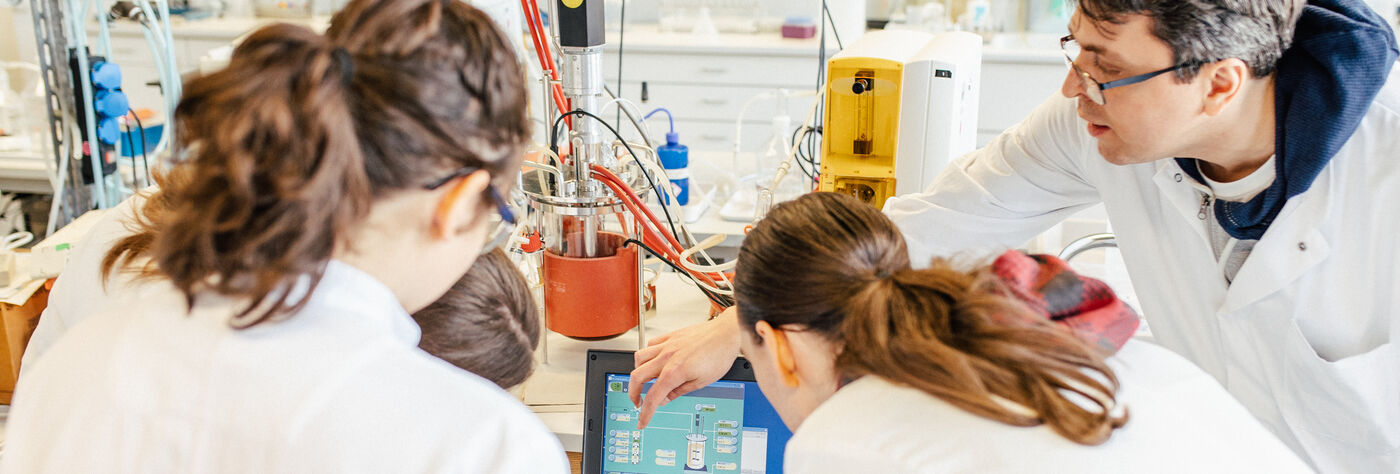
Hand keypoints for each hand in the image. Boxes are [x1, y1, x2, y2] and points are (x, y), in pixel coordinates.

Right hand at [628, 306, 742, 428]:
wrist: (727, 333)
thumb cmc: (719, 355)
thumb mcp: (702, 382)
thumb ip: (679, 391)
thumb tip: (665, 399)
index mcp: (674, 372)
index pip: (653, 397)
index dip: (645, 413)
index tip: (642, 421)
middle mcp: (667, 357)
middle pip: (637, 377)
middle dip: (633, 393)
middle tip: (638, 401)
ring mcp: (667, 345)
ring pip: (639, 358)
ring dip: (638, 372)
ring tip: (644, 379)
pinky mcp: (670, 336)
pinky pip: (650, 344)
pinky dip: (647, 354)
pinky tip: (654, 360)